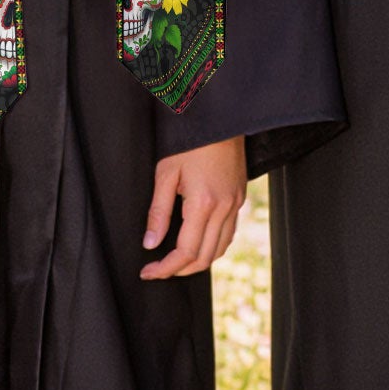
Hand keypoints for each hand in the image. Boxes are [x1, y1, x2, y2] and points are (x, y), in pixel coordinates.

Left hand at [140, 134, 246, 279]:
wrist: (220, 118)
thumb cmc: (190, 141)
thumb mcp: (166, 173)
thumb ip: (158, 212)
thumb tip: (150, 243)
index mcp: (203, 203)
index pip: (185, 252)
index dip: (165, 268)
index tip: (148, 272)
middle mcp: (224, 207)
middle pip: (204, 257)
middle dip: (180, 270)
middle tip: (158, 269)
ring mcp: (235, 203)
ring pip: (220, 249)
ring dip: (198, 261)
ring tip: (176, 261)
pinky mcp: (240, 197)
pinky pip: (229, 233)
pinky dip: (213, 246)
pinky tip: (198, 242)